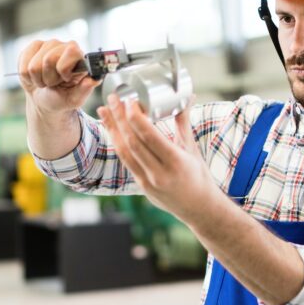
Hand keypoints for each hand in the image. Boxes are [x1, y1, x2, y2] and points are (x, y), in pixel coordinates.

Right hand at [18, 39, 100, 116]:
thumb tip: (95, 79)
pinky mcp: (32, 47)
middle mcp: (64, 46)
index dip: (63, 69)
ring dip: (38, 78)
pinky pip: (23, 64)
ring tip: (45, 81)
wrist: (44, 100)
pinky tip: (35, 76)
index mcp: (79, 56)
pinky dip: (27, 76)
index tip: (65, 79)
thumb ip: (85, 89)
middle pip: (48, 59)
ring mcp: (48, 45)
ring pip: (34, 65)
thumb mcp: (75, 98)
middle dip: (49, 78)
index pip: (71, 51)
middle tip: (54, 83)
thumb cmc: (62, 98)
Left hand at [97, 94, 218, 223]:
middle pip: (133, 142)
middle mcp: (159, 174)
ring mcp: (148, 182)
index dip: (136, 118)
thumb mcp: (192, 148)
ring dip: (112, 129)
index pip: (149, 137)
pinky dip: (117, 143)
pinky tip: (112, 129)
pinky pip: (126, 161)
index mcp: (176, 162)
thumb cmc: (199, 176)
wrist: (198, 208)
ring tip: (105, 110)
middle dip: (120, 118)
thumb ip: (183, 122)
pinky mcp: (141, 186)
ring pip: (124, 152)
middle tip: (113, 99)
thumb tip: (186, 96)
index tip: (129, 101)